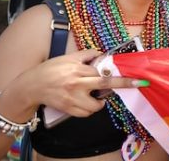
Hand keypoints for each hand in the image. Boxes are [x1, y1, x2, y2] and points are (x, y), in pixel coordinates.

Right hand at [20, 49, 143, 117]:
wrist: (31, 86)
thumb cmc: (50, 69)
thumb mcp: (68, 57)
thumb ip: (86, 55)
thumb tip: (102, 54)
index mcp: (78, 69)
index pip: (103, 70)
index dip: (115, 73)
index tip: (132, 75)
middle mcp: (77, 84)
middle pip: (105, 84)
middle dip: (124, 84)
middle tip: (138, 83)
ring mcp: (72, 98)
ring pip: (96, 105)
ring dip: (99, 102)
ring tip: (94, 96)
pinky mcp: (68, 109)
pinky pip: (86, 113)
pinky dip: (89, 110)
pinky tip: (85, 102)